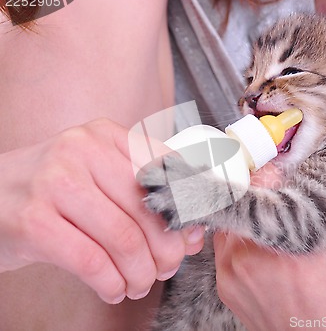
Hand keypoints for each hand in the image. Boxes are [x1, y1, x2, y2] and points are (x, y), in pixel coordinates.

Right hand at [0, 119, 203, 303]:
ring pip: (124, 239)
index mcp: (105, 135)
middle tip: (165, 269)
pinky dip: (112, 283)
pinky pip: (93, 262)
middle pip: (148, 211)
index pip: (168, 170)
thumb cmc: (53, 191)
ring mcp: (55, 183)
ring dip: (140, 273)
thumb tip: (193, 237)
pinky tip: (113, 289)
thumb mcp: (99, 179)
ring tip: (138, 283)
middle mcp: (82, 150)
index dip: (187, 210)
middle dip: (166, 252)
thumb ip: (146, 202)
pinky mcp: (34, 221)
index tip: (189, 238)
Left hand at [214, 164, 325, 330]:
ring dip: (251, 211)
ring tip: (274, 214)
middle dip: (263, 188)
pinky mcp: (227, 284)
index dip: (275, 167)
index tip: (283, 165)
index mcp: (290, 242)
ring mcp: (233, 271)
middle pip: (245, 197)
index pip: (264, 179)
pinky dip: (242, 235)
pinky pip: (226, 243)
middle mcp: (251, 255)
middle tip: (279, 187)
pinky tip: (264, 240)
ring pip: (234, 218)